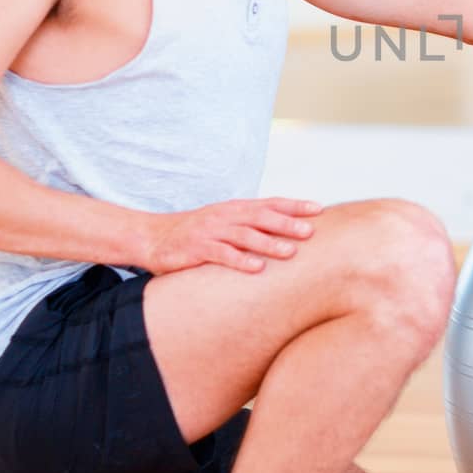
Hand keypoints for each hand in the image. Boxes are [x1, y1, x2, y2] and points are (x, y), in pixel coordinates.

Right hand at [142, 198, 323, 274]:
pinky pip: (221, 255)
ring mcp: (211, 231)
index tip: (318, 209)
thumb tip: (284, 232)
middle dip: (287, 223)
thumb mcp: (224, 224)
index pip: (270, 203)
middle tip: (311, 231)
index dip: (294, 205)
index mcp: (235, 209)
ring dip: (268, 243)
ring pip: (244, 235)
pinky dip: (240, 261)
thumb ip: (250, 226)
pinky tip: (257, 268)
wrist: (153, 238)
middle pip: (261, 217)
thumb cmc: (196, 234)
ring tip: (290, 251)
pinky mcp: (196, 249)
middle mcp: (225, 216)